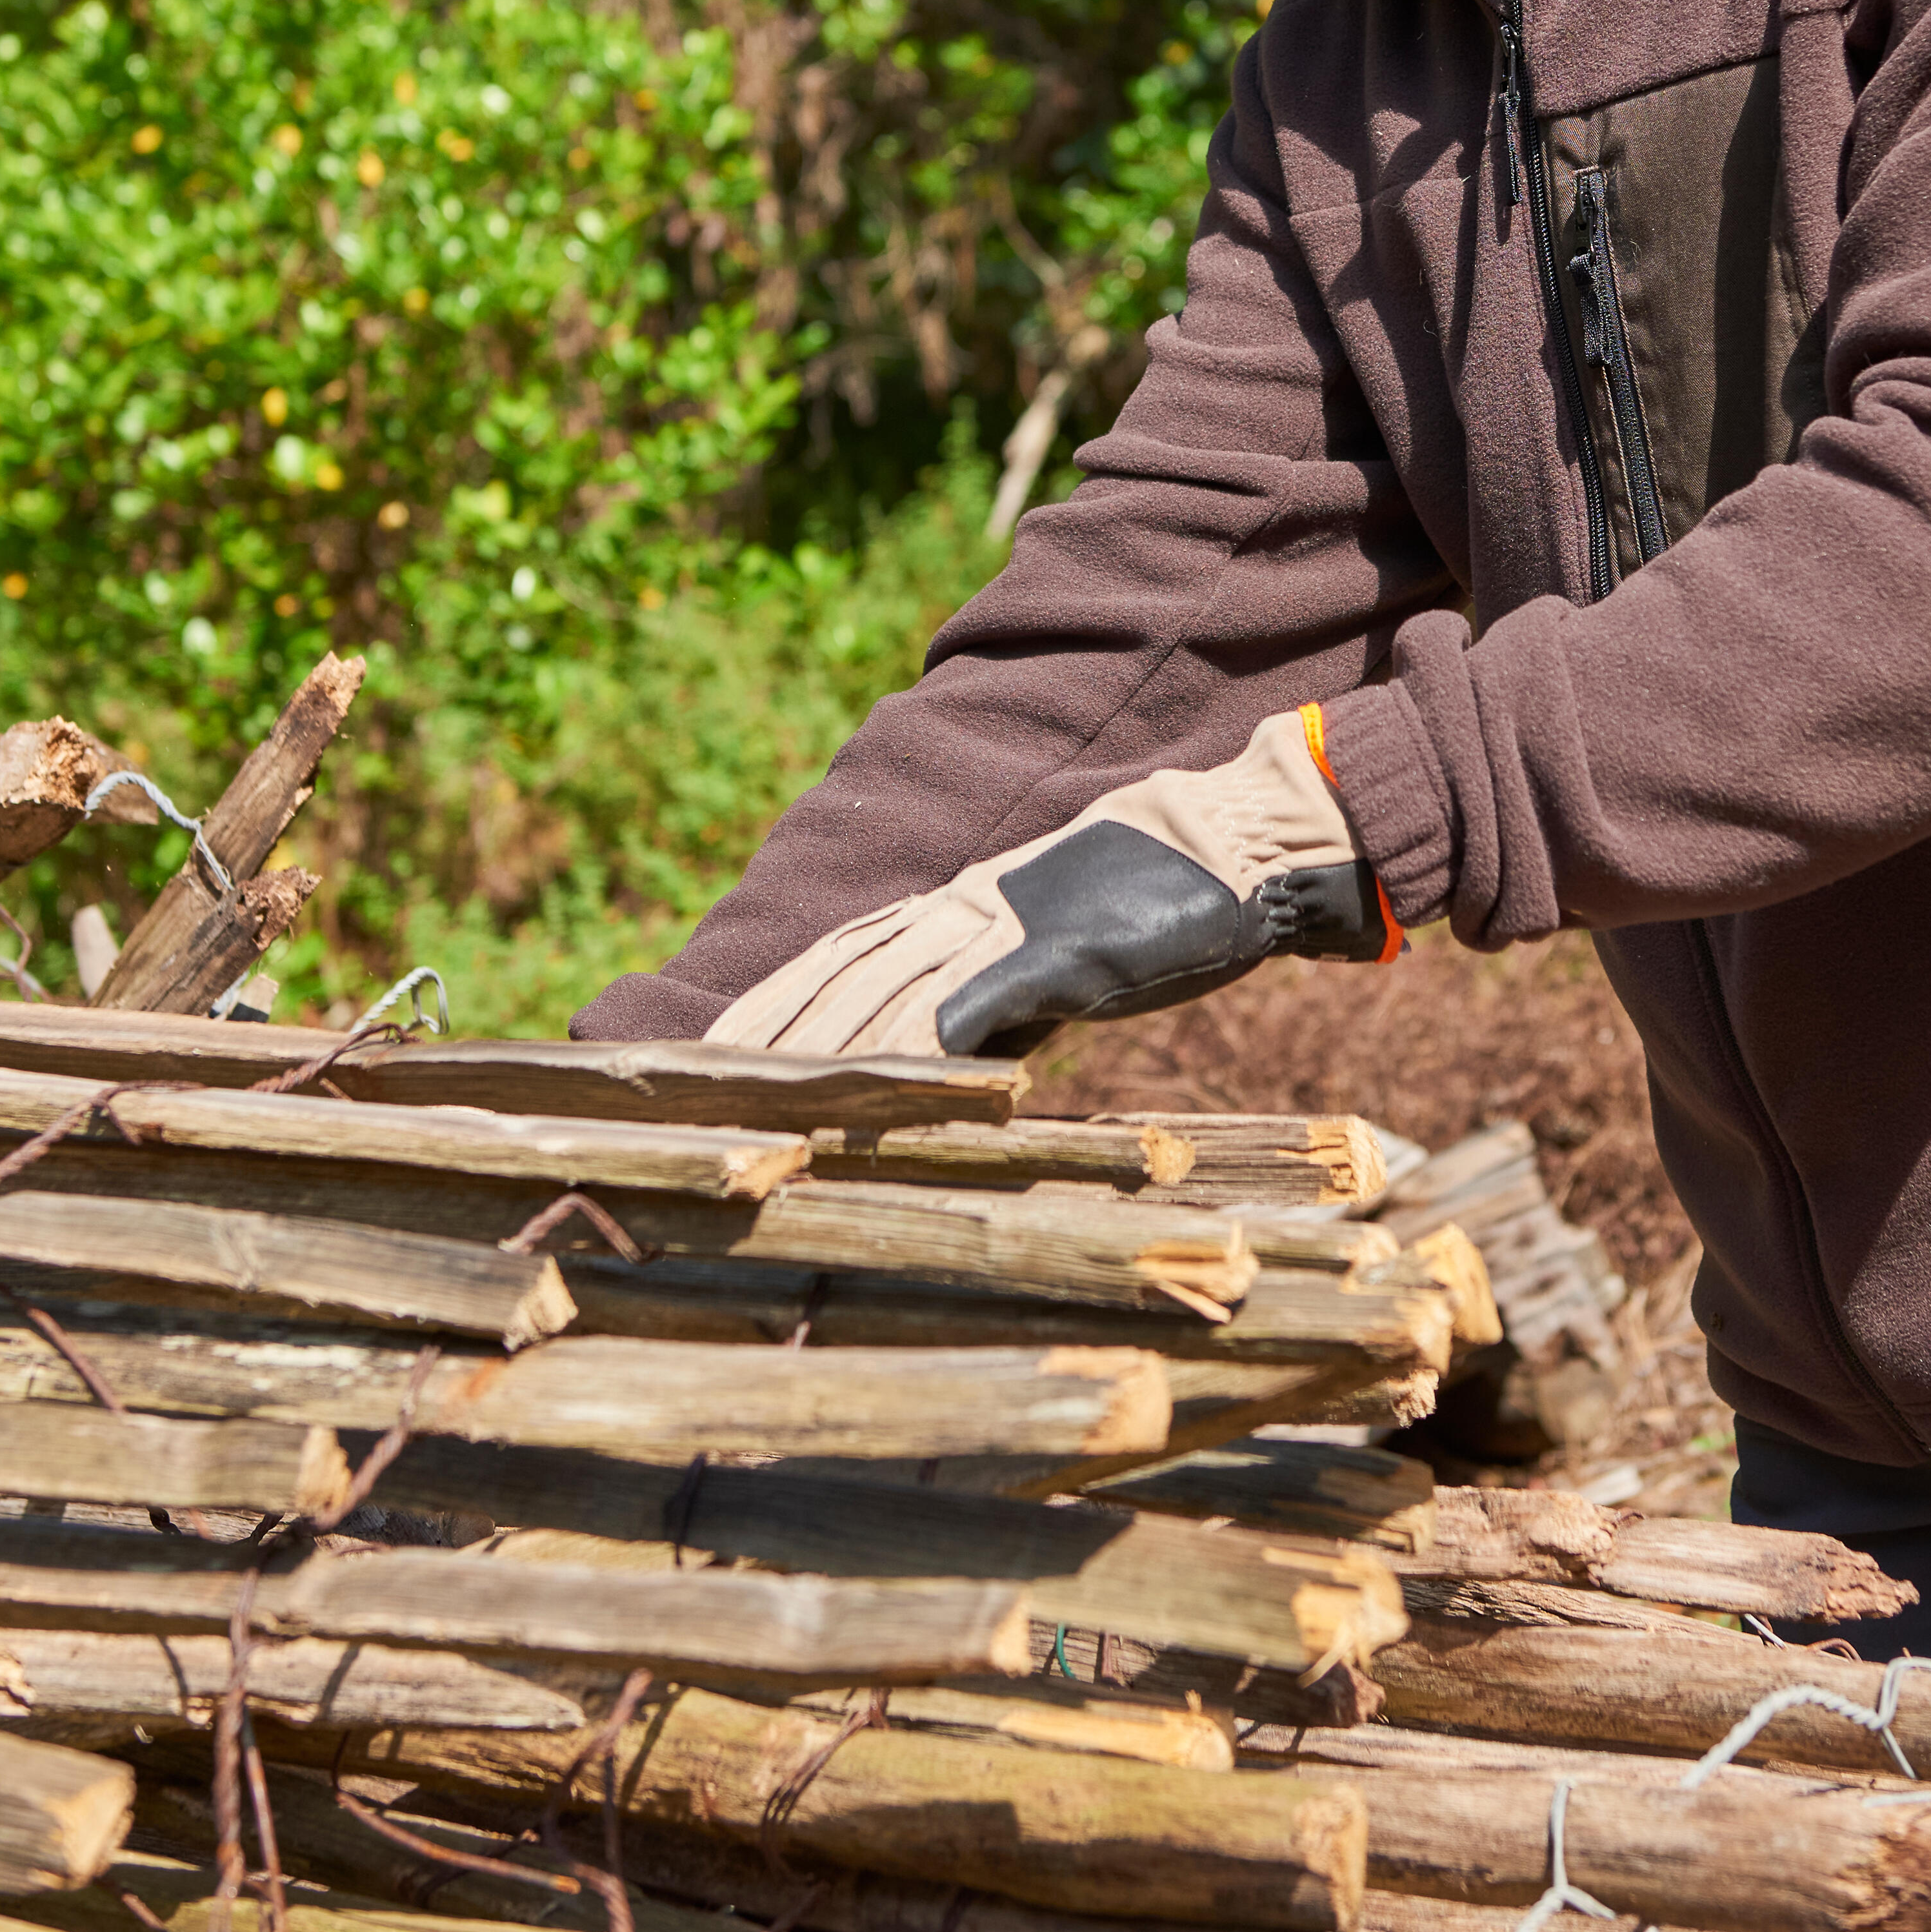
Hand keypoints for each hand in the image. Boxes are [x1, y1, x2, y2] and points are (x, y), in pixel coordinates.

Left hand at [706, 707, 1400, 1057]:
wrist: (1238, 843)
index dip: (777, 999)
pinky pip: (968, 1003)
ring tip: (748, 1088)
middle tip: (691, 1081)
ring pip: (881, 984)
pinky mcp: (1053, 953)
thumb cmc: (1162, 901)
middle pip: (838, 969)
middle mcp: (965, 907)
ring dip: (814, 1039)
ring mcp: (1004, 926)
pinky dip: (916, 1042)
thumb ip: (1003, 992)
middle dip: (765, 1026)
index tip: (712, 1048)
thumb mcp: (1063, 952)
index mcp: (964, 905)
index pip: (842, 954)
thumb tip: (951, 1052)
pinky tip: (870, 1079)